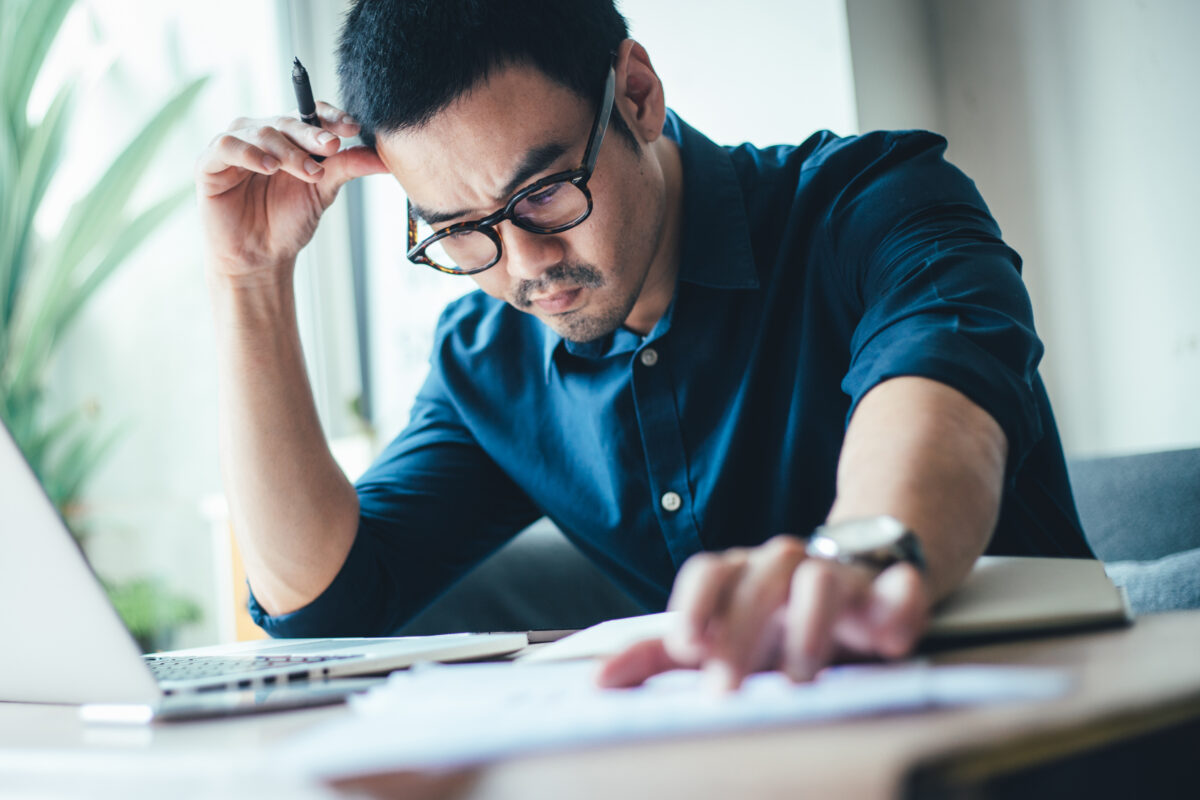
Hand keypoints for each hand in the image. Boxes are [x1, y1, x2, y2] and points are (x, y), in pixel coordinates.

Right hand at [195, 102, 387, 282]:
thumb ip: (347, 167)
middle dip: (312, 134)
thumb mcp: (323, 191)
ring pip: (261, 131)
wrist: (261, 258)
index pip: (309, 113)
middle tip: (331, 147)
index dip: (330, 116)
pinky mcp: (209, 163)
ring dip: (287, 150)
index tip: (352, 127)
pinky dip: (249, 153)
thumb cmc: (288, 222)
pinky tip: (268, 167)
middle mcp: (261, 134)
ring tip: (306, 171)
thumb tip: (384, 157)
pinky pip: (227, 146)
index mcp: (288, 137)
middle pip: (288, 121)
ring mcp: (234, 146)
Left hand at [597, 535, 930, 690]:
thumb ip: (657, 657)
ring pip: (820, 577)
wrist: (856, 582)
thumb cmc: (773, 619)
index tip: (686, 644)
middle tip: (726, 684)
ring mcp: (839, 575)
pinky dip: (897, 604)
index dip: (696, 605)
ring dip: (808, 622)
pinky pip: (899, 586)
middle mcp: (784, 568)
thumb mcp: (716, 638)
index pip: (710, 572)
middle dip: (740, 631)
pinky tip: (889, 637)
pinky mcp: (890, 591)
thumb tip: (599, 681)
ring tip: (800, 673)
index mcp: (740, 575)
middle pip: (759, 580)